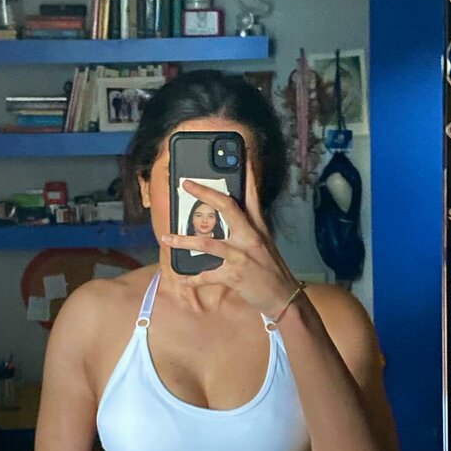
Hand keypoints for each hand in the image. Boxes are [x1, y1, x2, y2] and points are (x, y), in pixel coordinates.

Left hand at [160, 176, 299, 316]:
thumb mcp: (264, 246)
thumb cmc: (271, 271)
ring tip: (167, 239)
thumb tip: (231, 219)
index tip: (239, 153)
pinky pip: (208, 275)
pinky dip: (194, 278)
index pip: (251, 195)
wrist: (283, 297)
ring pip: (208, 243)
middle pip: (226, 207)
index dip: (246, 174)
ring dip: (184, 241)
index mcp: (258, 228)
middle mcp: (250, 237)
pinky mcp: (235, 275)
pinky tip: (184, 279)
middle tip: (186, 184)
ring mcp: (242, 255)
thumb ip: (249, 230)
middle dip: (204, 194)